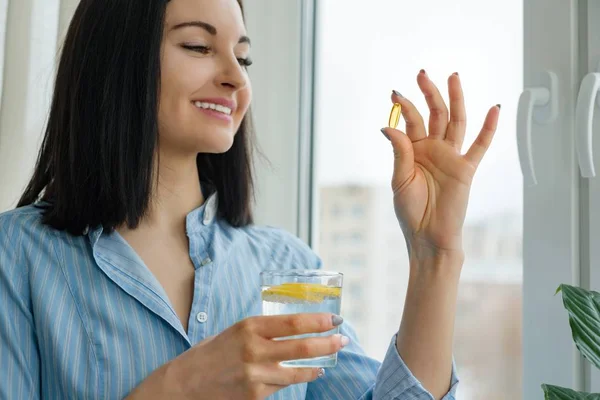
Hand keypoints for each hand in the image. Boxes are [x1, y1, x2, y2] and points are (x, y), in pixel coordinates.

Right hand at [130, 313, 346, 399]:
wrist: (183, 385)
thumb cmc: (210, 354)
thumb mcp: (235, 332)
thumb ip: (262, 331)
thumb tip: (294, 328)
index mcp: (249, 327)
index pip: (293, 322)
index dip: (318, 321)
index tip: (334, 319)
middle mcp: (254, 349)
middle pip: (302, 346)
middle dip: (328, 343)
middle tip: (342, 339)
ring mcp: (255, 375)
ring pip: (298, 370)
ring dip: (318, 364)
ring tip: (329, 358)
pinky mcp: (255, 395)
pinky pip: (283, 386)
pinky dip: (298, 378)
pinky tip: (308, 373)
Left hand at [381, 70, 499, 254]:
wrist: (428, 236)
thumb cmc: (410, 211)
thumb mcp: (399, 180)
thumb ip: (399, 152)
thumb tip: (388, 126)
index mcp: (414, 151)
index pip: (411, 122)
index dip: (404, 107)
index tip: (395, 94)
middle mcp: (433, 150)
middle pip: (434, 114)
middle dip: (429, 94)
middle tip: (422, 74)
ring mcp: (451, 157)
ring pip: (456, 122)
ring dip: (455, 100)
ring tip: (453, 77)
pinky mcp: (466, 169)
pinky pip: (479, 146)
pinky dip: (488, 128)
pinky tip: (494, 109)